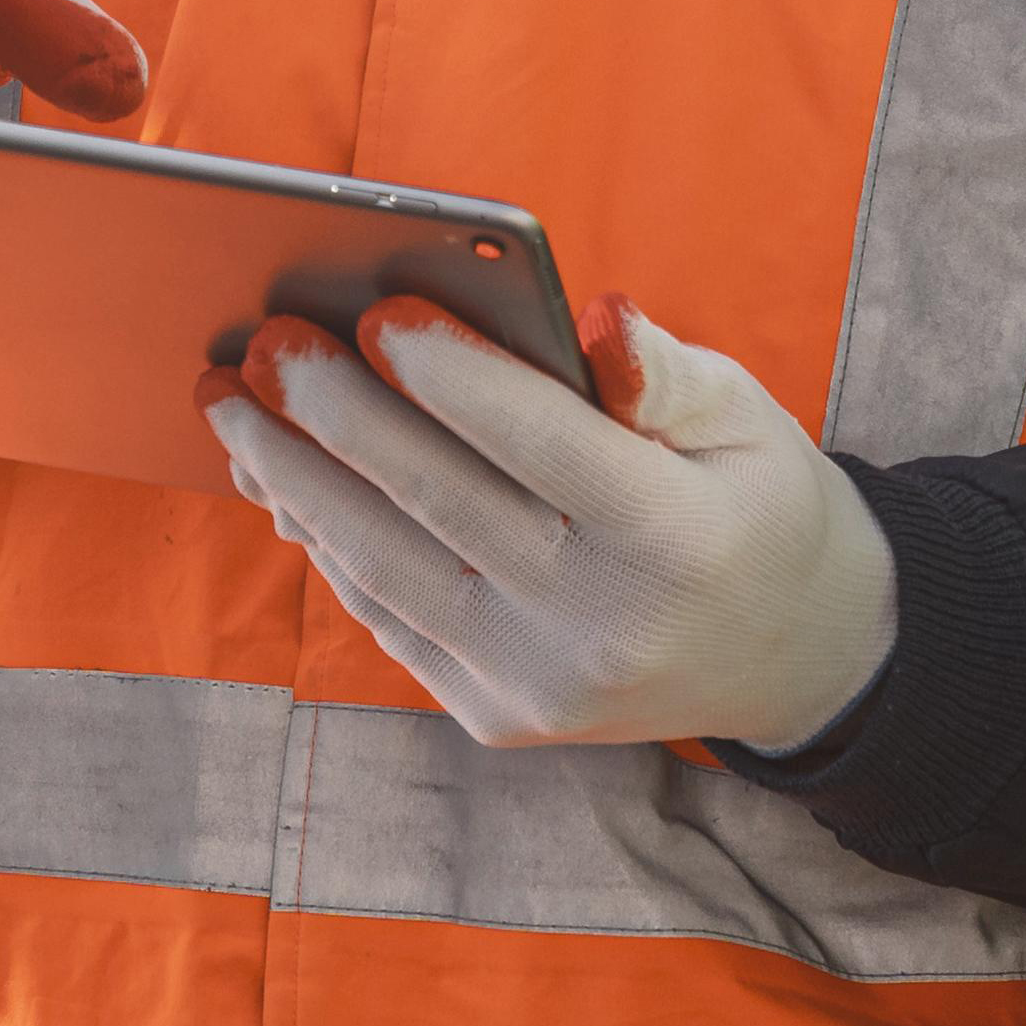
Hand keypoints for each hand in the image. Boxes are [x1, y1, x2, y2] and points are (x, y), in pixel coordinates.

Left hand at [203, 294, 897, 751]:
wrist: (790, 653)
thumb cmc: (756, 502)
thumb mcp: (747, 417)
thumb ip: (665, 370)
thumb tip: (594, 315)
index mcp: (672, 538)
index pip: (540, 445)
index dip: (453, 376)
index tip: (378, 311)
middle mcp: (600, 624)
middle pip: (440, 502)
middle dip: (337, 415)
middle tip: (267, 344)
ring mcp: (538, 682)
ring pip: (388, 566)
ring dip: (295, 479)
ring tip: (235, 405)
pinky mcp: (495, 714)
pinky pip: (389, 616)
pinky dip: (328, 542)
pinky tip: (282, 478)